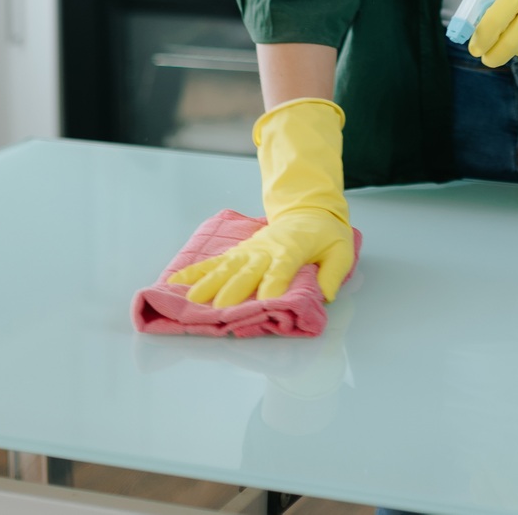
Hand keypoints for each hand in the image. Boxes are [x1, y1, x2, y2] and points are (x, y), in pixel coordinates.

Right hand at [166, 97, 351, 306]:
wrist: (309, 210)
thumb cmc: (326, 235)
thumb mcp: (342, 250)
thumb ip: (333, 272)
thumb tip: (325, 294)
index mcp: (292, 250)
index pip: (281, 268)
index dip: (273, 284)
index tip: (265, 301)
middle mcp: (266, 250)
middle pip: (248, 270)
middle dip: (234, 289)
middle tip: (219, 307)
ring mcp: (249, 250)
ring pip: (226, 267)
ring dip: (209, 283)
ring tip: (192, 300)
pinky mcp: (239, 252)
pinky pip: (215, 261)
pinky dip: (194, 271)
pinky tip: (176, 281)